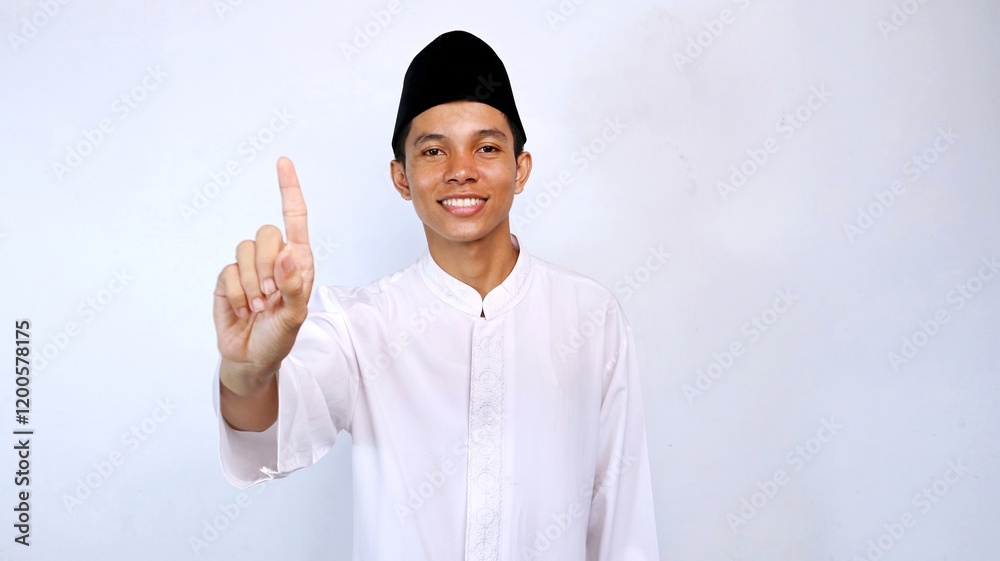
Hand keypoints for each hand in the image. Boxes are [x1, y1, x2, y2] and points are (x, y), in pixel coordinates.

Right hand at [213, 157, 314, 388]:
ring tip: (260, 307)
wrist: (251, 358)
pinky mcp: (228, 279)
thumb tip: (290, 254)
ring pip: (245, 249)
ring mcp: (250, 267)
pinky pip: (229, 271)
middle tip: (272, 295)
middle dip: (268, 265)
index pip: (295, 218)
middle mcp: (275, 258)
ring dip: (253, 283)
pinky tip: (244, 310)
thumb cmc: (280, 336)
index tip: (283, 163)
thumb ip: (295, 285)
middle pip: (267, 233)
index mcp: (299, 261)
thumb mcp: (295, 316)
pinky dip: (237, 294)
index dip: (289, 190)